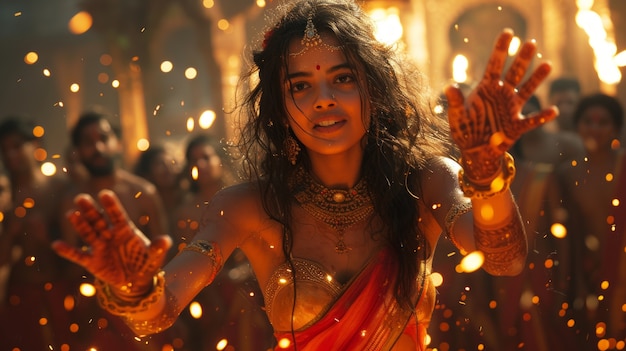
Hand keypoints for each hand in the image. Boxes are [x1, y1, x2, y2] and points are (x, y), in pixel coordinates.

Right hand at [52, 190, 171, 297]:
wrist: (135, 282)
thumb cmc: (145, 263)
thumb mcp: (155, 256)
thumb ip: (159, 247)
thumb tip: (166, 240)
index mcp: (125, 231)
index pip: (117, 215)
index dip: (111, 205)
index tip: (105, 193)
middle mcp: (110, 235)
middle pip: (98, 220)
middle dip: (90, 210)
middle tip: (81, 198)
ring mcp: (100, 247)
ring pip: (88, 233)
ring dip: (80, 224)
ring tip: (72, 213)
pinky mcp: (92, 262)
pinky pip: (78, 255)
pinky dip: (68, 251)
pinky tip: (57, 244)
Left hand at [445, 29, 556, 182]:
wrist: (475, 151)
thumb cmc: (465, 130)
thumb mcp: (457, 115)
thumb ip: (456, 101)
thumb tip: (449, 87)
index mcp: (486, 90)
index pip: (494, 65)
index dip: (501, 49)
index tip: (508, 32)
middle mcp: (502, 95)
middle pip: (515, 73)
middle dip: (522, 58)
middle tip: (530, 42)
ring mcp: (512, 110)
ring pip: (527, 90)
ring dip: (537, 79)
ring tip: (547, 65)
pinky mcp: (517, 126)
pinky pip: (532, 121)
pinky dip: (542, 117)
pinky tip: (553, 111)